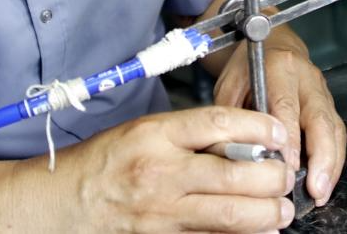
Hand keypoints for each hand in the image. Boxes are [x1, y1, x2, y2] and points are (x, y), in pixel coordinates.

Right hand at [21, 106, 295, 232]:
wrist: (60, 204)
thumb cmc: (101, 164)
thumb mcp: (141, 131)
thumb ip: (187, 135)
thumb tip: (238, 140)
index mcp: (155, 135)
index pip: (219, 123)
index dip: (259, 126)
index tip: (279, 131)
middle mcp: (161, 172)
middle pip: (235, 174)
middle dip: (272, 177)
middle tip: (285, 176)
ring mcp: (162, 211)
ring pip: (230, 214)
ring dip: (266, 213)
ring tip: (281, 209)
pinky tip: (259, 232)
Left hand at [212, 29, 346, 206]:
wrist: (273, 47)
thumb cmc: (248, 69)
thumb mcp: (230, 85)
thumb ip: (233, 116)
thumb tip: (236, 155)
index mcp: (279, 69)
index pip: (287, 107)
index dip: (290, 140)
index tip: (288, 167)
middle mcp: (307, 80)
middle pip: (320, 120)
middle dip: (321, 157)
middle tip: (315, 189)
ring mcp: (323, 93)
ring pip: (334, 130)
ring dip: (330, 165)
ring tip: (321, 194)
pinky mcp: (330, 107)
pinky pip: (337, 135)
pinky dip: (333, 162)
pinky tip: (324, 184)